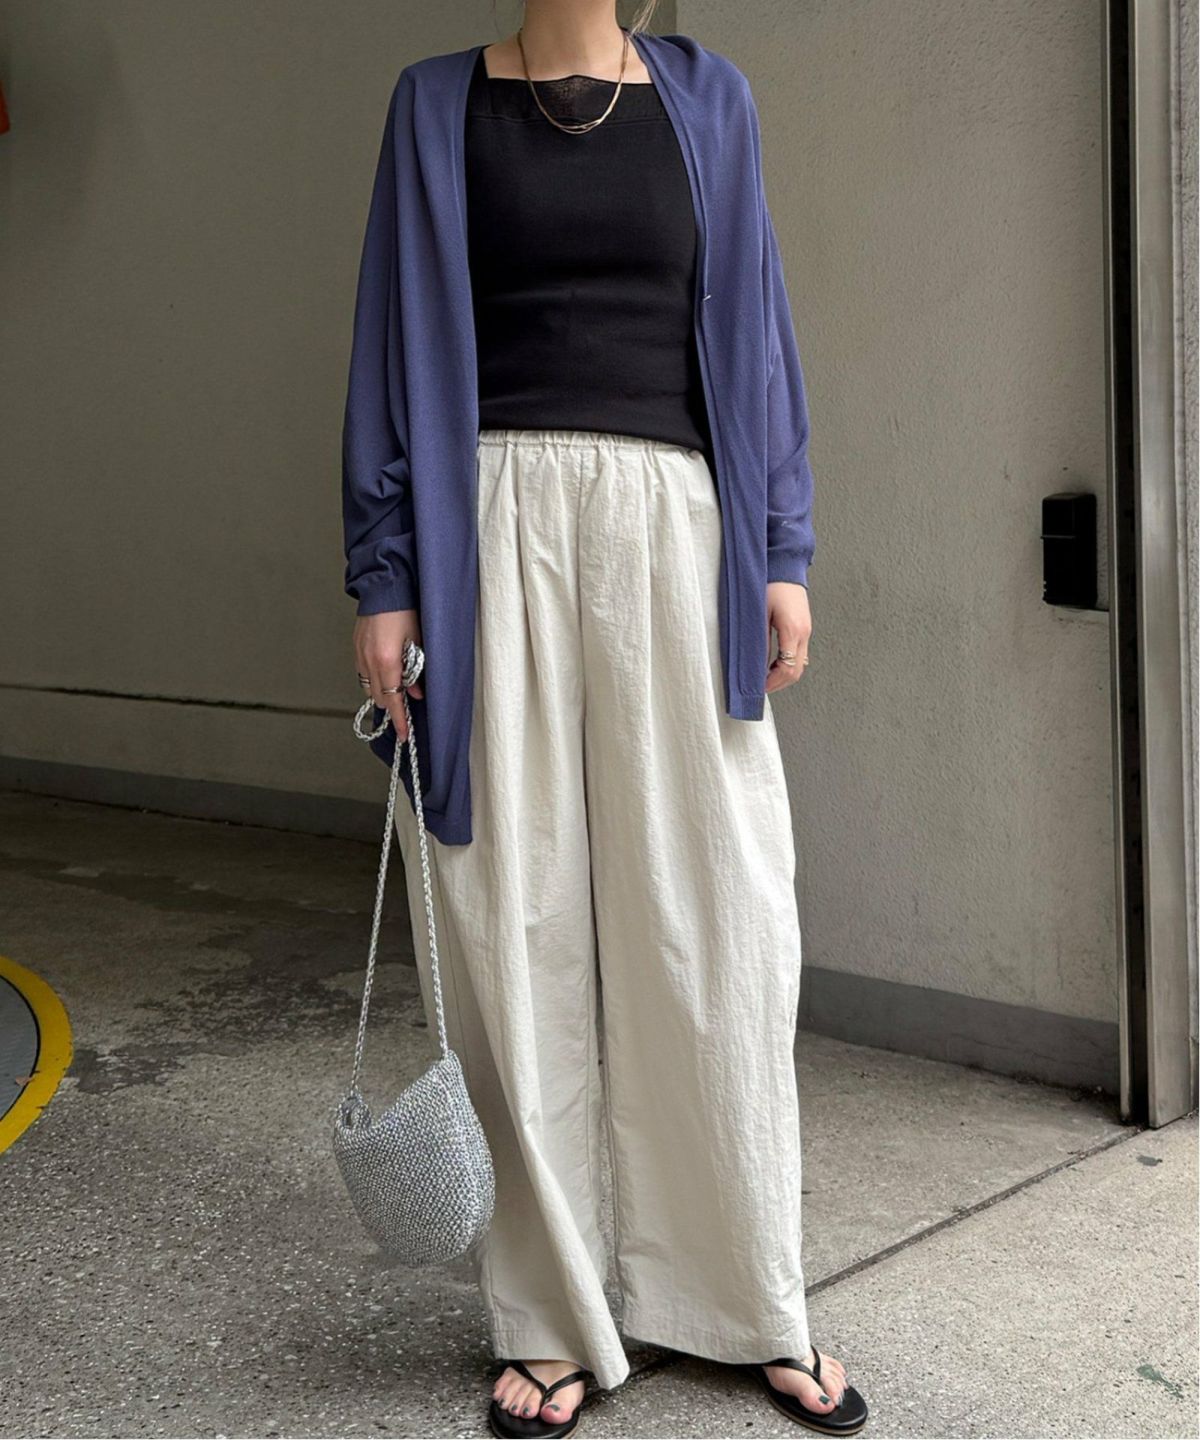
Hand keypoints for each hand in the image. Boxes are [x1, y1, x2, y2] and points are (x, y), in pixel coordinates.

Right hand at [354, 609, 423, 741]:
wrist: (386, 587)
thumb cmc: (406, 610)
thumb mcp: (420, 641)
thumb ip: (418, 671)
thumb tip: (417, 693)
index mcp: (388, 661)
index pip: (393, 700)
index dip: (399, 720)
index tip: (404, 734)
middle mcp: (370, 661)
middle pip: (380, 698)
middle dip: (393, 704)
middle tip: (408, 701)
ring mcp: (360, 654)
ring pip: (369, 688)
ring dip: (383, 691)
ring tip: (398, 683)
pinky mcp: (356, 647)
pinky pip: (363, 673)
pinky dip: (374, 678)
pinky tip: (386, 671)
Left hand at [765, 581, 811, 694]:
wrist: (785, 566)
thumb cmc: (770, 585)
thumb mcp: (759, 613)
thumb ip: (759, 640)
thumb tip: (755, 665)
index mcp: (793, 631)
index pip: (787, 668)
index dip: (773, 682)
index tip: (758, 687)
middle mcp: (804, 633)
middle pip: (796, 671)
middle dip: (779, 683)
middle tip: (761, 688)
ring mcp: (806, 631)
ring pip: (800, 664)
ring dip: (784, 675)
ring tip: (765, 677)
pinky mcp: (804, 627)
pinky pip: (800, 654)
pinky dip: (788, 664)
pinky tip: (773, 664)